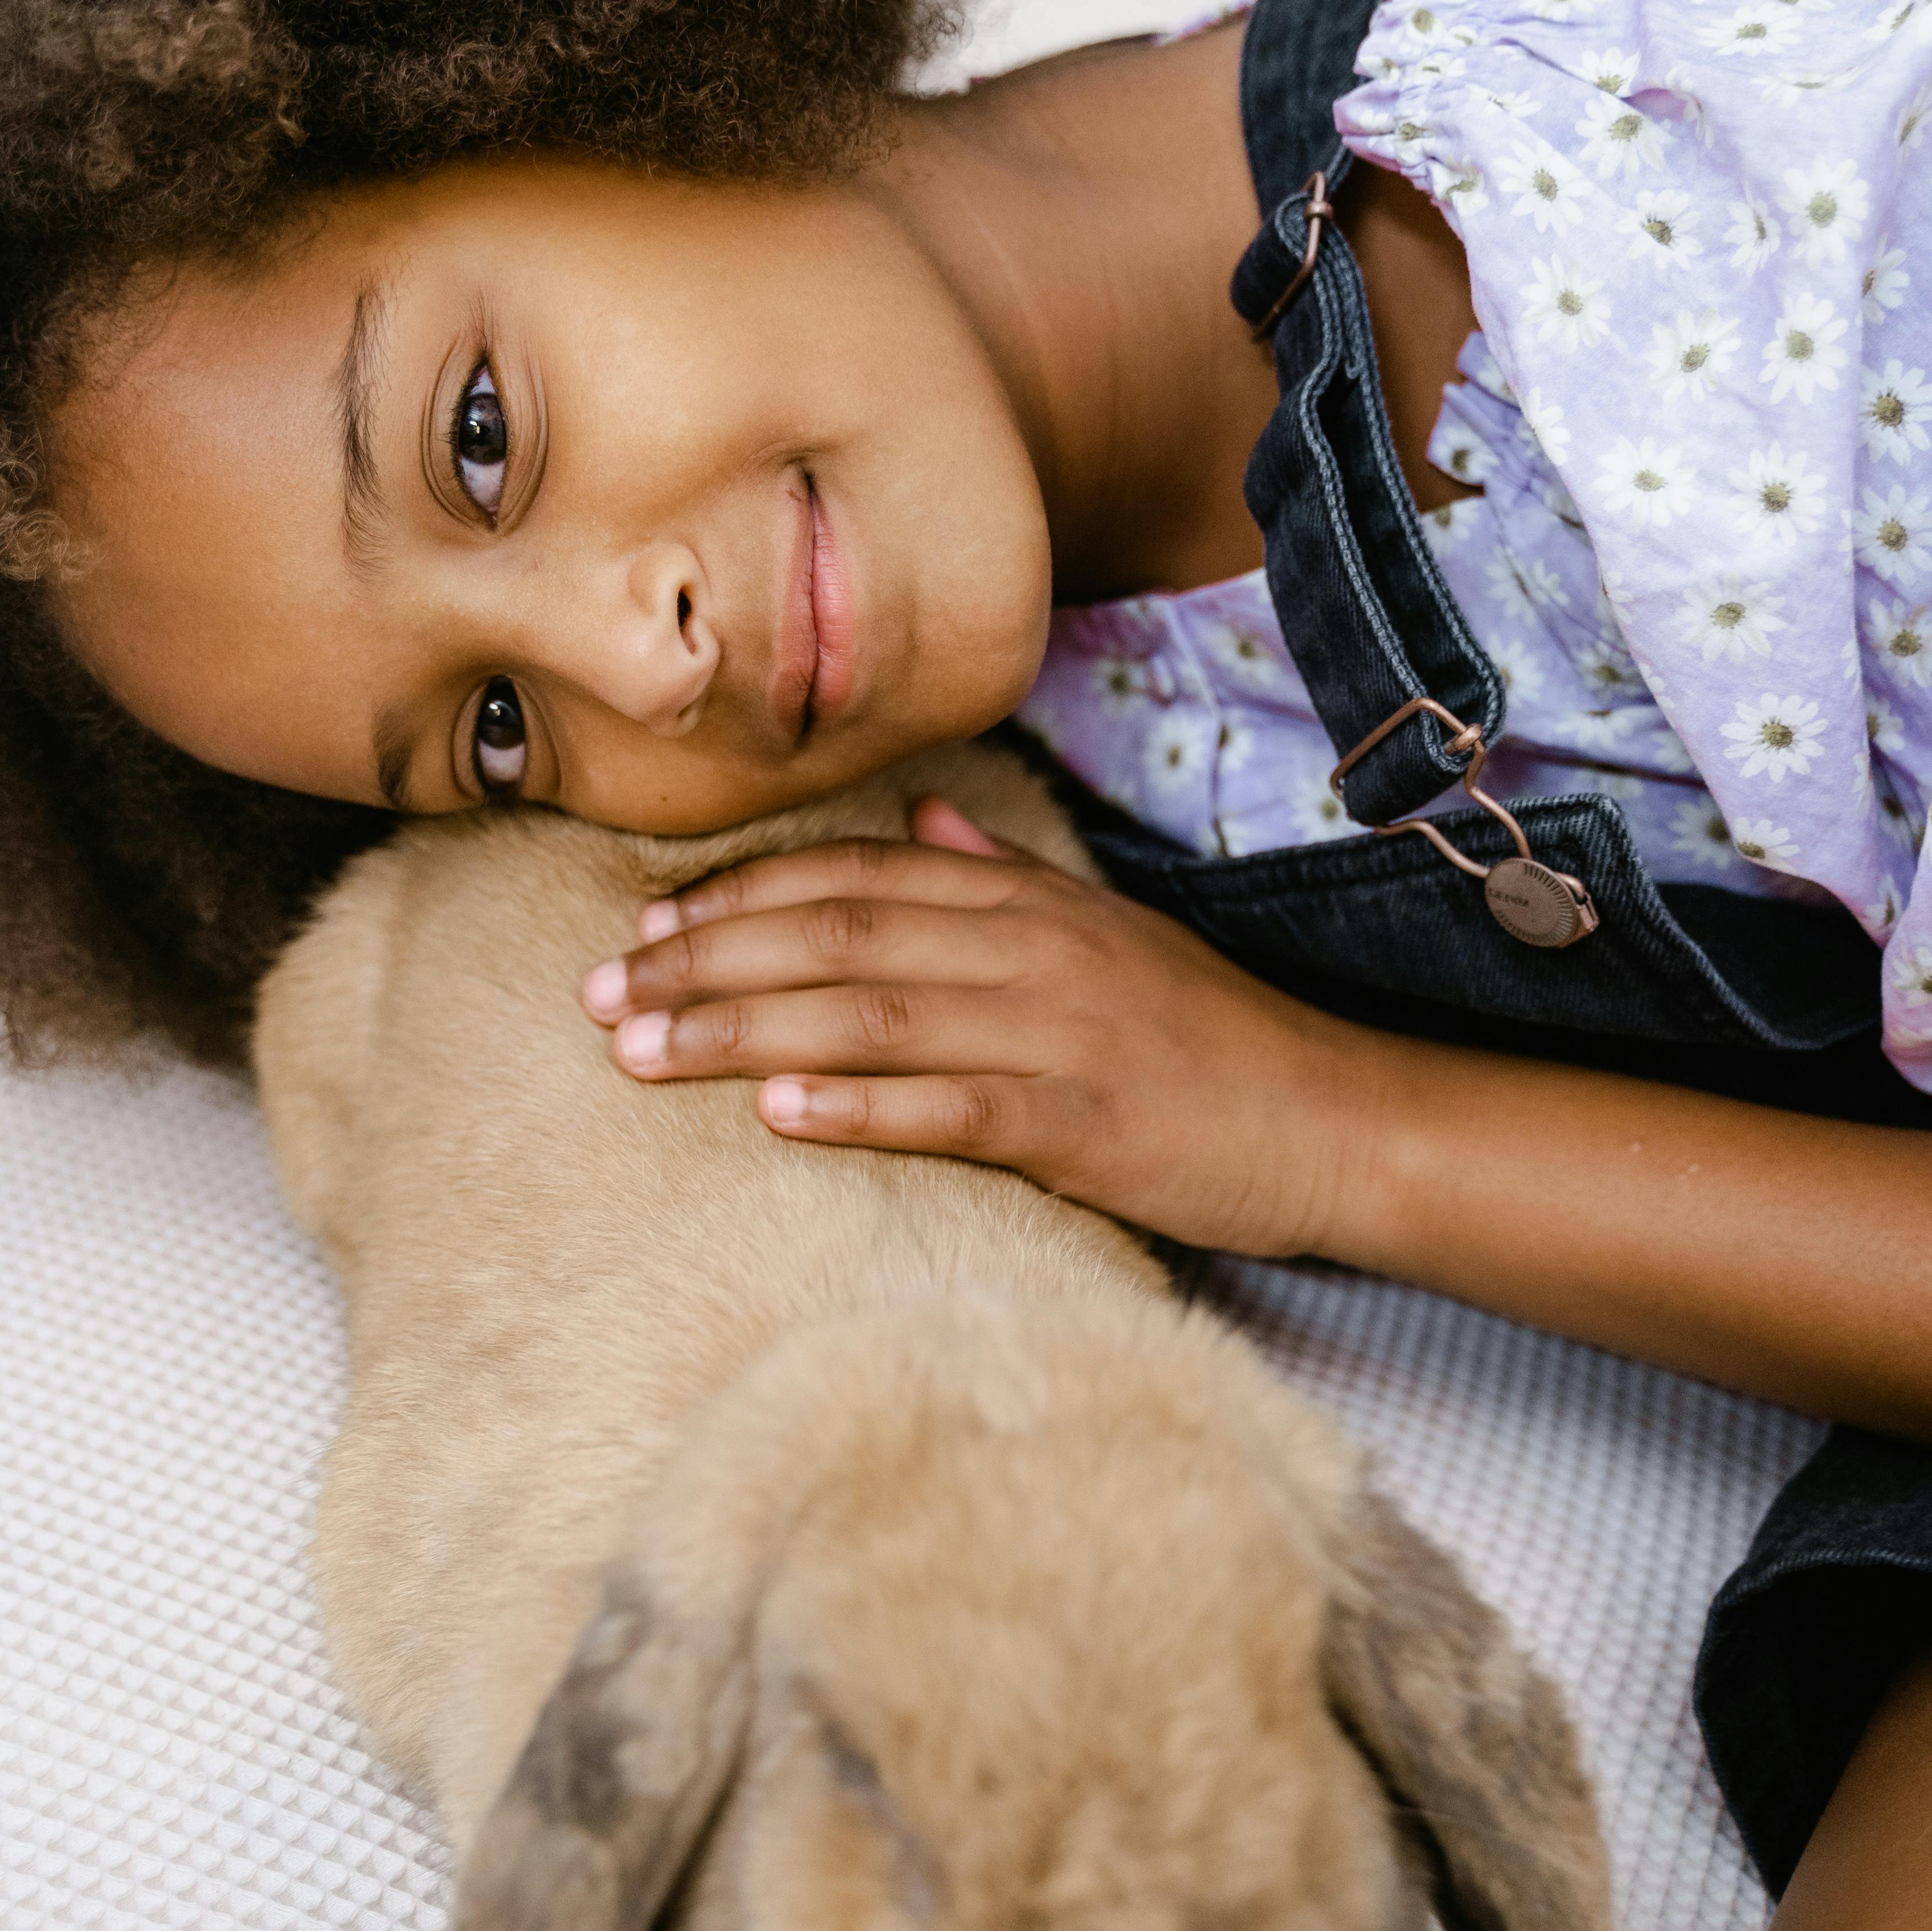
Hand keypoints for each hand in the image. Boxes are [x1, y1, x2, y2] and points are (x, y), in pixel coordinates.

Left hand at [579, 795, 1377, 1258]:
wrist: (1331, 1117)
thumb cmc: (1206, 1037)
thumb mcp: (1105, 929)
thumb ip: (1003, 872)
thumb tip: (919, 811)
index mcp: (1025, 902)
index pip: (854, 878)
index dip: (740, 898)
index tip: (643, 928)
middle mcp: (1029, 949)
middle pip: (834, 937)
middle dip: (705, 963)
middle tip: (600, 998)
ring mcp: (1054, 1031)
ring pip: (868, 1014)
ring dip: (742, 1030)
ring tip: (641, 1055)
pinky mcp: (1080, 1119)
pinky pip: (950, 1106)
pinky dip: (857, 1107)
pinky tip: (775, 1114)